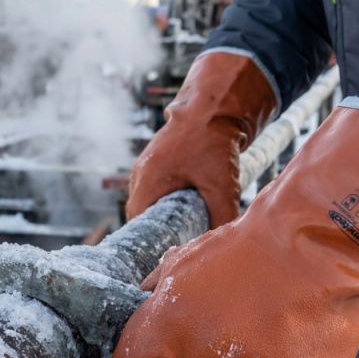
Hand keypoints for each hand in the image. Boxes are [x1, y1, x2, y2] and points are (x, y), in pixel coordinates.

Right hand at [126, 52, 276, 228]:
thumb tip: (221, 241)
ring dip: (166, 214)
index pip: (138, 223)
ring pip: (151, 200)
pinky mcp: (161, 160)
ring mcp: (149, 164)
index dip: (150, 240)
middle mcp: (141, 173)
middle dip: (160, 229)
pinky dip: (171, 200)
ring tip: (186, 228)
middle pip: (143, 213)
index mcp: (146, 180)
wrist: (216, 104)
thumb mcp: (220, 185)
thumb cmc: (212, 141)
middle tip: (178, 244)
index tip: (165, 252)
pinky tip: (190, 207)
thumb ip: (220, 216)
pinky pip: (158, 187)